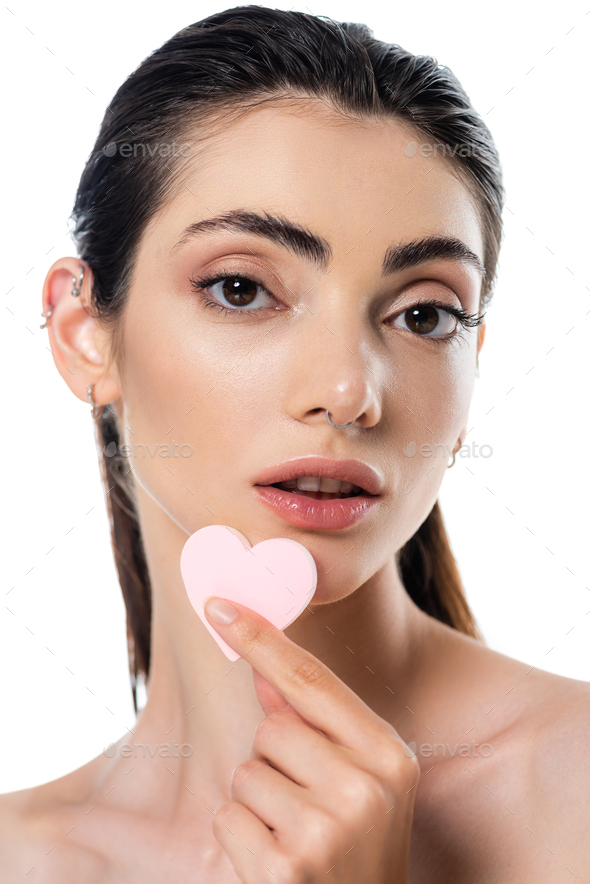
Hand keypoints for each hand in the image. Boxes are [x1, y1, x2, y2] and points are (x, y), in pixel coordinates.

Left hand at [203, 596, 419, 882]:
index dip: (263, 639)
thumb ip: (312, 723)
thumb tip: (260, 666)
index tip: (219, 605)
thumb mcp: (356, 780)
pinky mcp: (285, 869)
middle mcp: (366, 788)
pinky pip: (228, 815)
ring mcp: (327, 830)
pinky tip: (278, 862)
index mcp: (389, 755)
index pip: (312, 681)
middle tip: (306, 804)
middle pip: (272, 728)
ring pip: (246, 771)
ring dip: (257, 802)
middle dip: (274, 761)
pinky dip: (241, 837)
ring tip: (295, 835)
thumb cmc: (358, 849)